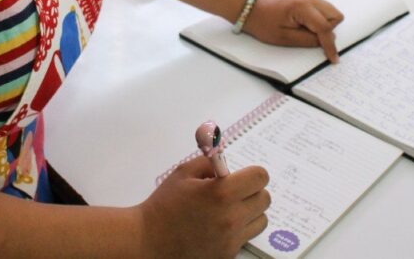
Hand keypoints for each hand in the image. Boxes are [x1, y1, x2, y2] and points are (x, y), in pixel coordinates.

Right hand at [138, 158, 269, 257]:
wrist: (149, 240)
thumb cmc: (165, 204)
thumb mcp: (183, 173)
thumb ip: (210, 163)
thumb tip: (228, 165)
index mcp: (221, 192)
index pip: (260, 178)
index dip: (252, 174)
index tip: (241, 176)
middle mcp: (231, 217)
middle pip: (265, 199)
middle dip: (252, 192)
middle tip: (235, 192)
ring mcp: (231, 239)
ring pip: (261, 220)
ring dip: (250, 212)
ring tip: (229, 210)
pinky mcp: (228, 255)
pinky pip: (246, 237)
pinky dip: (239, 230)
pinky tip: (219, 227)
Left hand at [243, 0, 343, 62]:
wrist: (252, 10)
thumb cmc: (264, 24)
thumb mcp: (285, 38)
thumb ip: (308, 40)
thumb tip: (326, 42)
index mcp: (302, 8)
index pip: (325, 27)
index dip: (330, 45)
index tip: (334, 59)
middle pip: (335, 16)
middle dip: (329, 30)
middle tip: (314, 39)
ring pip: (332, 11)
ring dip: (327, 24)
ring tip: (309, 31)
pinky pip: (324, 9)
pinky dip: (322, 19)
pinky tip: (308, 25)